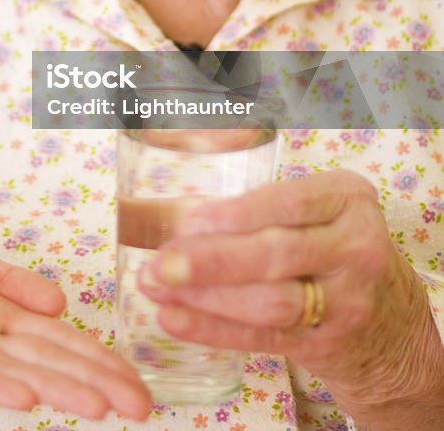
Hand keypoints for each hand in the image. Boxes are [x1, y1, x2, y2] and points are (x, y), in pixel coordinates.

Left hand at [0, 202, 151, 418]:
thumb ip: (4, 275)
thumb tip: (60, 302)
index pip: (50, 333)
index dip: (94, 353)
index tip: (135, 378)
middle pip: (41, 356)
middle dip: (93, 379)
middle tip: (142, 406)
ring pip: (7, 369)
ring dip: (56, 387)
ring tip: (101, 407)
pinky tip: (25, 396)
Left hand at [140, 170, 439, 409]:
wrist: (388, 320)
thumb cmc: (326, 246)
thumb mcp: (308, 211)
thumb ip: (243, 207)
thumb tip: (153, 212)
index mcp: (346, 197)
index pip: (287, 203)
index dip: (234, 215)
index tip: (186, 223)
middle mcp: (354, 246)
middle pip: (277, 254)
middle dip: (212, 260)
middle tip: (160, 263)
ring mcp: (347, 301)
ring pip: (270, 302)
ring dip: (206, 297)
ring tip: (156, 288)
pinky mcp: (327, 343)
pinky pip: (263, 338)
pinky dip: (214, 329)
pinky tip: (174, 318)